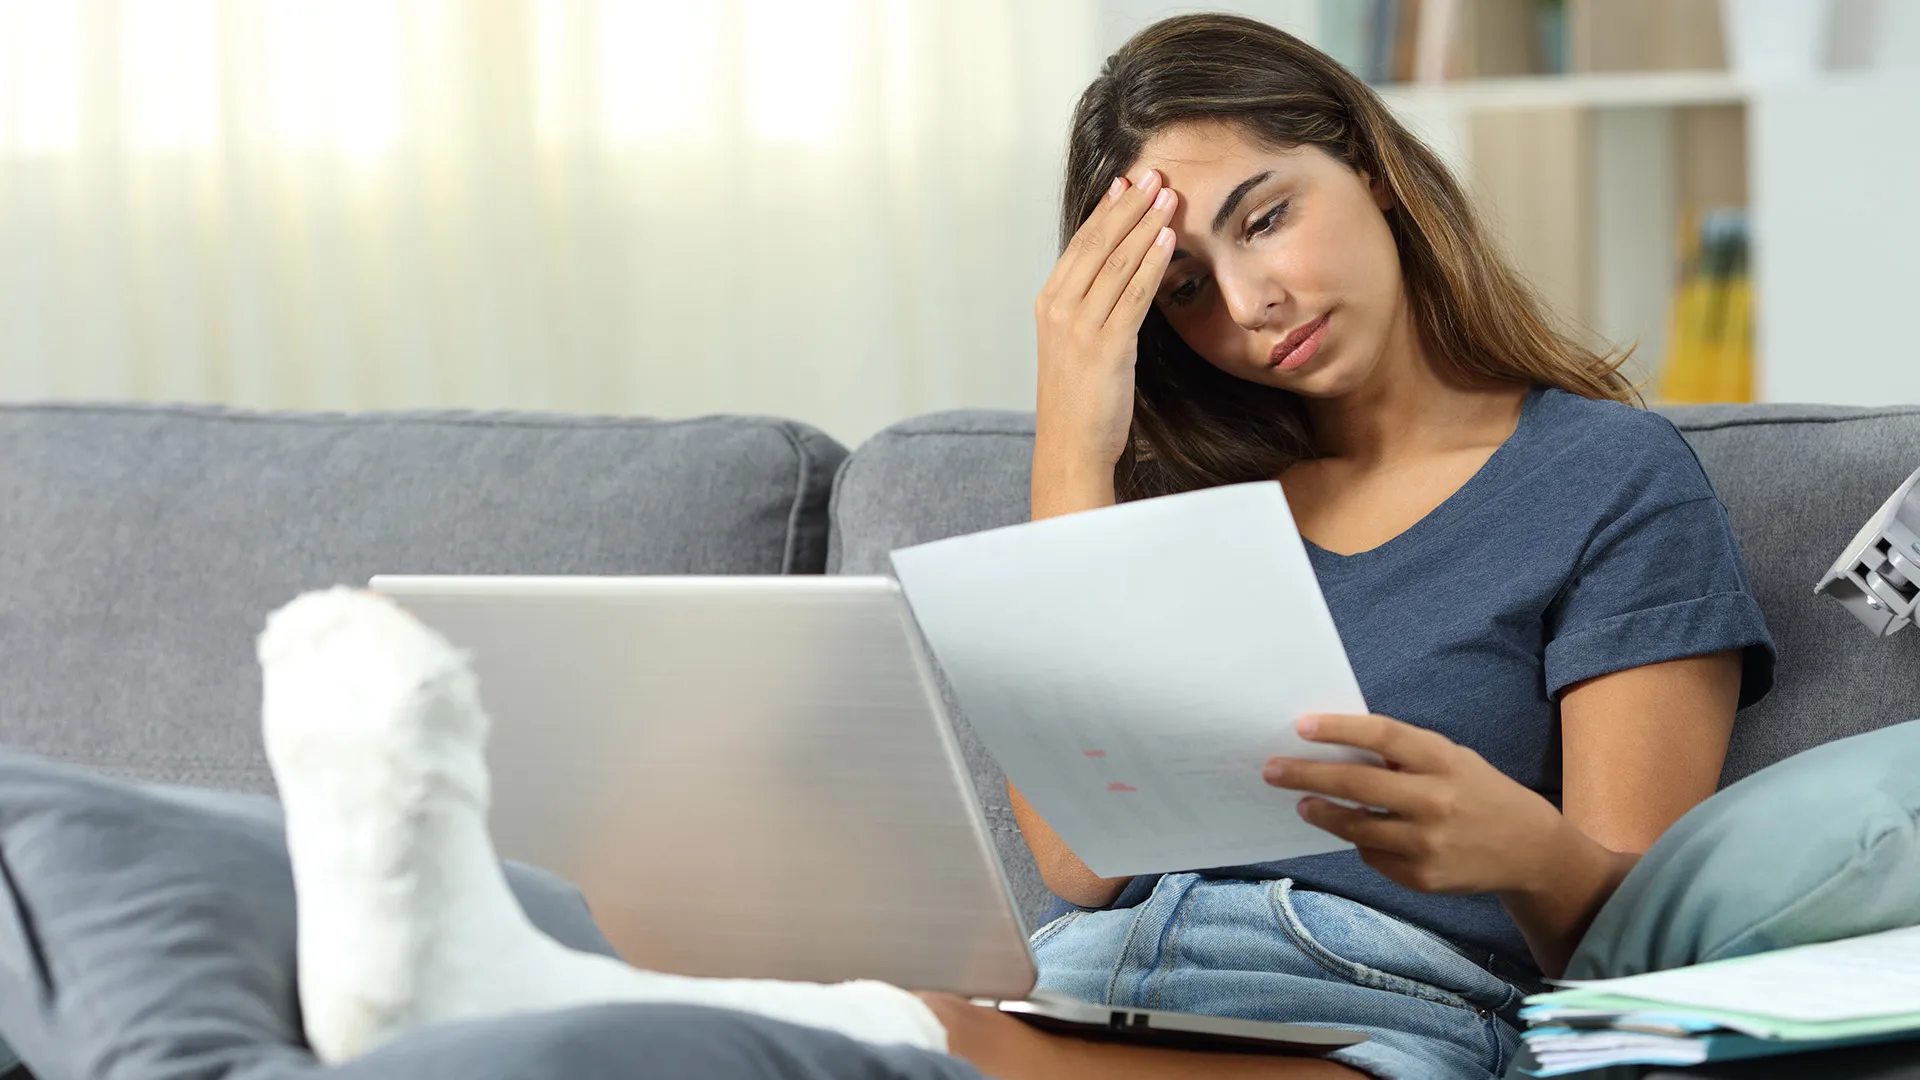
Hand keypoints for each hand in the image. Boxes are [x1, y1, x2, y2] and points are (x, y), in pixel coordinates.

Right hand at [1032, 169, 1179, 471]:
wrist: (1071, 448)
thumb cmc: (1079, 402)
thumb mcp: (1076, 346)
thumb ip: (1091, 310)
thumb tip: (1118, 279)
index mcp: (1049, 303)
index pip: (1080, 244)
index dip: (1106, 211)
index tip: (1127, 183)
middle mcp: (1059, 308)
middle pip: (1097, 243)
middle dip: (1128, 205)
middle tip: (1154, 174)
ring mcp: (1079, 326)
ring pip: (1117, 261)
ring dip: (1146, 224)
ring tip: (1169, 196)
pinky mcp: (1105, 345)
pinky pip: (1133, 293)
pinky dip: (1152, 262)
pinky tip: (1168, 240)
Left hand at [1262, 713, 1568, 894]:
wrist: (1528, 850)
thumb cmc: (1478, 792)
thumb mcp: (1453, 760)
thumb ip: (1405, 756)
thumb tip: (1336, 747)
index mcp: (1444, 760)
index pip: (1383, 736)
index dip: (1339, 729)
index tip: (1301, 725)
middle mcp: (1436, 801)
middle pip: (1357, 785)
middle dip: (1306, 775)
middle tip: (1272, 769)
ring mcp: (1428, 843)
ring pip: (1355, 828)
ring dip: (1321, 813)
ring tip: (1302, 803)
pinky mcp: (1422, 877)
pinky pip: (1373, 855)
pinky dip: (1361, 841)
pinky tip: (1361, 831)